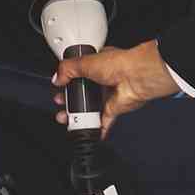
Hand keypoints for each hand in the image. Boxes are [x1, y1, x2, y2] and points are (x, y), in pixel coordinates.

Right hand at [57, 40, 183, 126]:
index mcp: (96, 65)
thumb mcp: (85, 62)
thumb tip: (57, 78)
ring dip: (78, 115)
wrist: (137, 76)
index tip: (59, 88)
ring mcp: (109, 95)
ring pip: (90, 108)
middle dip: (70, 101)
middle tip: (61, 106)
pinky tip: (88, 132)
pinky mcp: (114, 109)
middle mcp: (103, 80)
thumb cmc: (119, 63)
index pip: (78, 74)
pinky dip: (96, 128)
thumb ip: (68, 69)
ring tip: (67, 119)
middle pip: (83, 94)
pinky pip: (103, 121)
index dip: (68, 82)